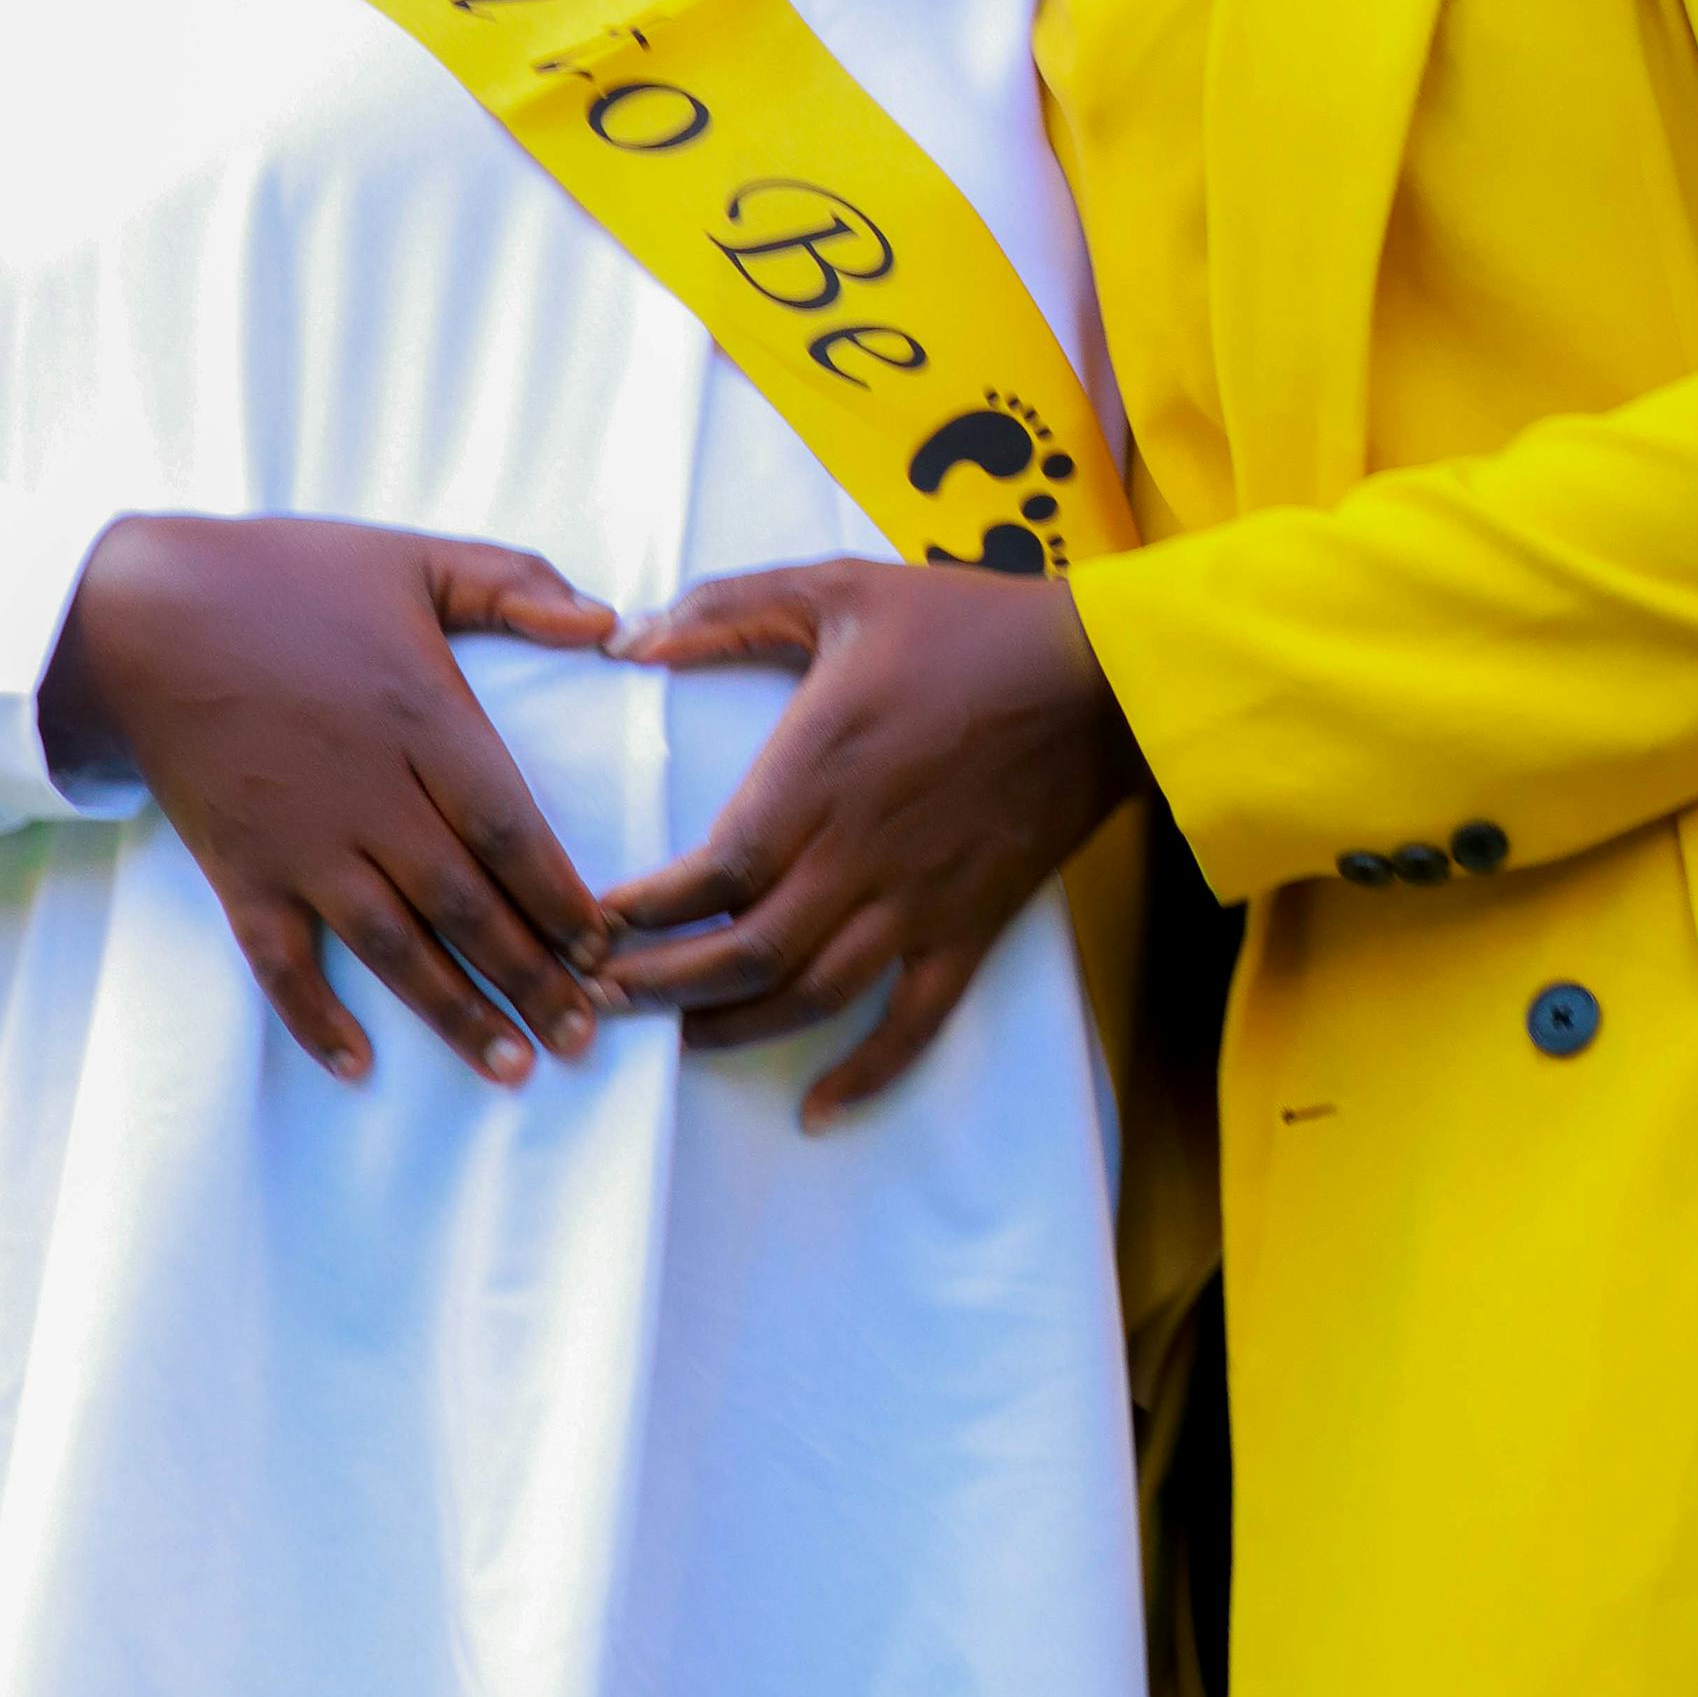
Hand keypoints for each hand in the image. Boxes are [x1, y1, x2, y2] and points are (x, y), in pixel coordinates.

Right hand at [43, 514, 619, 1083]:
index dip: (563, 897)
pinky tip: (357, 1066)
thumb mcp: (413, 558)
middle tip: (583, 1034)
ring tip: (511, 1066)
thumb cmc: (286, 577)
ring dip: (454, 1013)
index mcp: (423, 718)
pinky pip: (280, 962)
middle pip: (467, 905)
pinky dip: (315, 1019)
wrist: (139, 611)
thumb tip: (608, 622)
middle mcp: (370, 795)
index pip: (512, 831)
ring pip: (392, 947)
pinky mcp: (238, 870)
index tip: (607, 948)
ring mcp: (300, 842)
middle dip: (531, 976)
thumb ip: (515, 586)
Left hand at [591, 561, 1141, 1123]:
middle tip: (606, 996)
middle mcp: (856, 852)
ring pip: (810, 996)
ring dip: (734, 1029)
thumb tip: (629, 635)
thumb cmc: (967, 624)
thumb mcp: (838, 588)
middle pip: (742, 954)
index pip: (711, 873)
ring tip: (680, 1037)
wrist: (1099, 675)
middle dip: (663, 987)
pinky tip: (815, 1108)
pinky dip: (863, 1075)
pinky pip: (913, 1024)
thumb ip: (729, 607)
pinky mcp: (970, 928)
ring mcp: (916, 901)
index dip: (645, 913)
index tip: (598, 922)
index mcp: (816, 773)